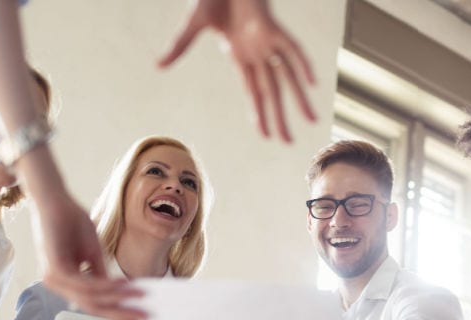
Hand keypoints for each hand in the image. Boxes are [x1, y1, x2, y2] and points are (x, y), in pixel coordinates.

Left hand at [33, 192, 144, 319]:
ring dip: (118, 299)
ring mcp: (54, 278)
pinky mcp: (54, 268)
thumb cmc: (71, 222)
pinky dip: (106, 286)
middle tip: (144, 319)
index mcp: (66, 282)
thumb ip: (101, 274)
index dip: (117, 313)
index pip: (94, 304)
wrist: (54, 201)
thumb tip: (118, 293)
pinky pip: (85, 284)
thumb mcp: (93, 252)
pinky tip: (123, 283)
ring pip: (90, 298)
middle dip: (120, 314)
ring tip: (140, 297)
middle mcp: (57, 284)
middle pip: (93, 307)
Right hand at [159, 0, 315, 142]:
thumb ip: (180, 46)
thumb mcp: (194, 24)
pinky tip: (312, 83)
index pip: (253, 92)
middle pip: (272, 91)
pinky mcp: (273, 27)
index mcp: (241, 56)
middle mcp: (257, 53)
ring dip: (299, 99)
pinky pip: (292, 49)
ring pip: (287, 75)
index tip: (265, 136)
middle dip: (280, 117)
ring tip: (312, 120)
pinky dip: (302, 64)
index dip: (259, 113)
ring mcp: (267, 41)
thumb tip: (158, 66)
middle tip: (288, 143)